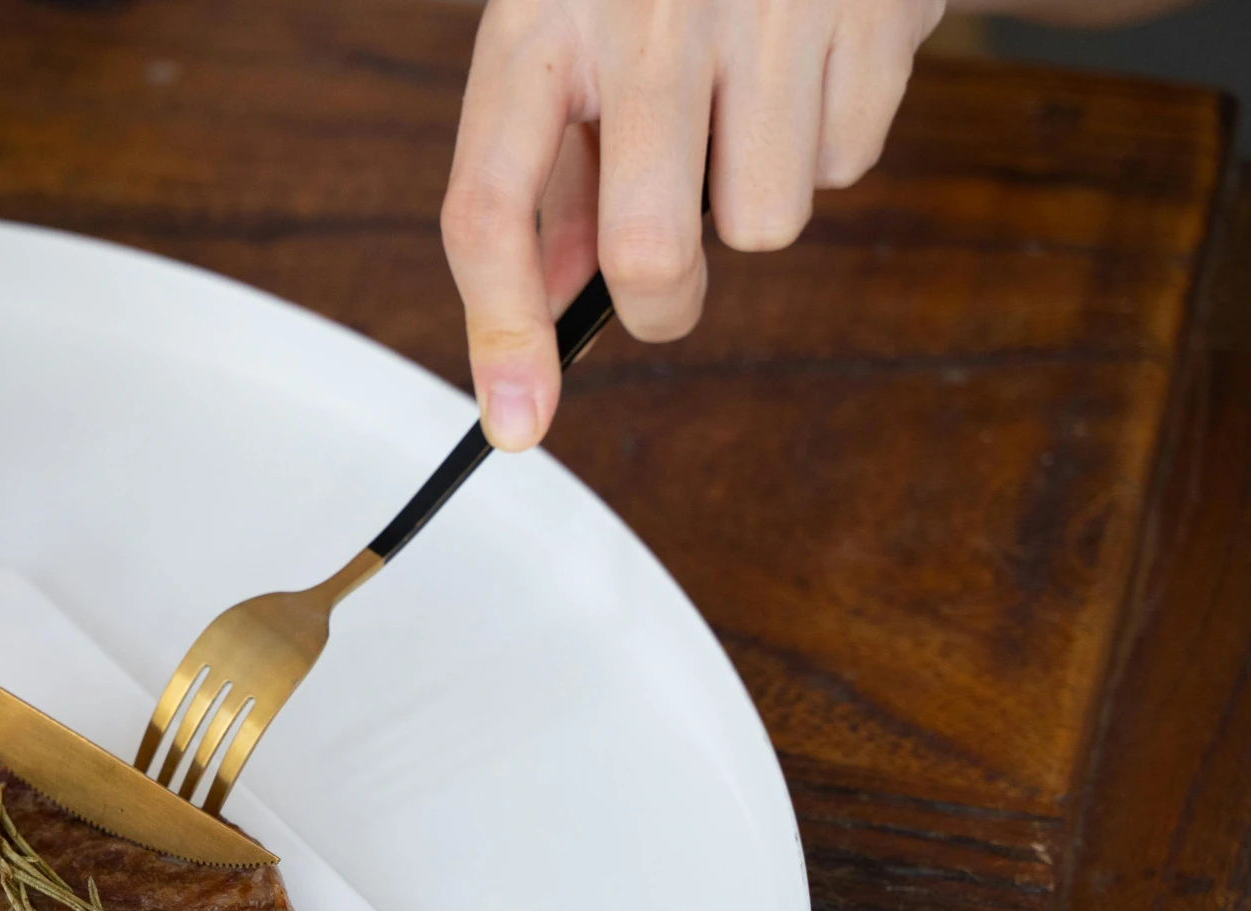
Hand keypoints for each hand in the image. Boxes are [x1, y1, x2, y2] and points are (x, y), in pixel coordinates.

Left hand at [442, 0, 943, 451]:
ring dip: (757, 195)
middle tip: (668, 279)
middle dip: (663, 301)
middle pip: (651, 255)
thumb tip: (557, 309)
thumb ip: (557, 166)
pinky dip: (831, 136)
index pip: (487, 208)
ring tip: (750, 98)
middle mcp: (644, 12)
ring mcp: (765, 9)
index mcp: (540, 17)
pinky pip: (849, 160)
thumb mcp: (574, 27)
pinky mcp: (870, 9)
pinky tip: (812, 57)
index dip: (498, 333)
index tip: (518, 423)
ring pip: (765, 225)